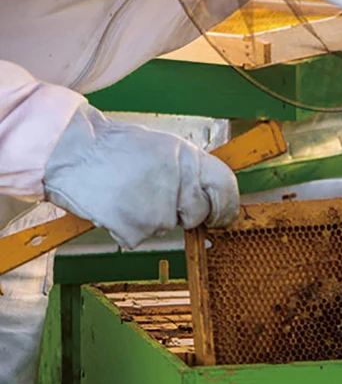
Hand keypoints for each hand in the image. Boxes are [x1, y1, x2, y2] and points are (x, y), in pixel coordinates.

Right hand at [43, 105, 238, 248]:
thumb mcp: (162, 147)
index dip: (227, 206)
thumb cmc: (113, 147)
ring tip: (128, 193)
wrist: (72, 151)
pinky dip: (127, 228)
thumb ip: (187, 169)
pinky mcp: (137, 227)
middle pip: (198, 213)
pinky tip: (115, 205)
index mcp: (188, 157)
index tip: (222, 216)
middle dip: (186, 215)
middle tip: (162, 204)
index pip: (226, 186)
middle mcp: (179, 182)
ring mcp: (159, 207)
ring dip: (150, 218)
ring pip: (166, 226)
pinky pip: (139, 237)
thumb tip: (206, 191)